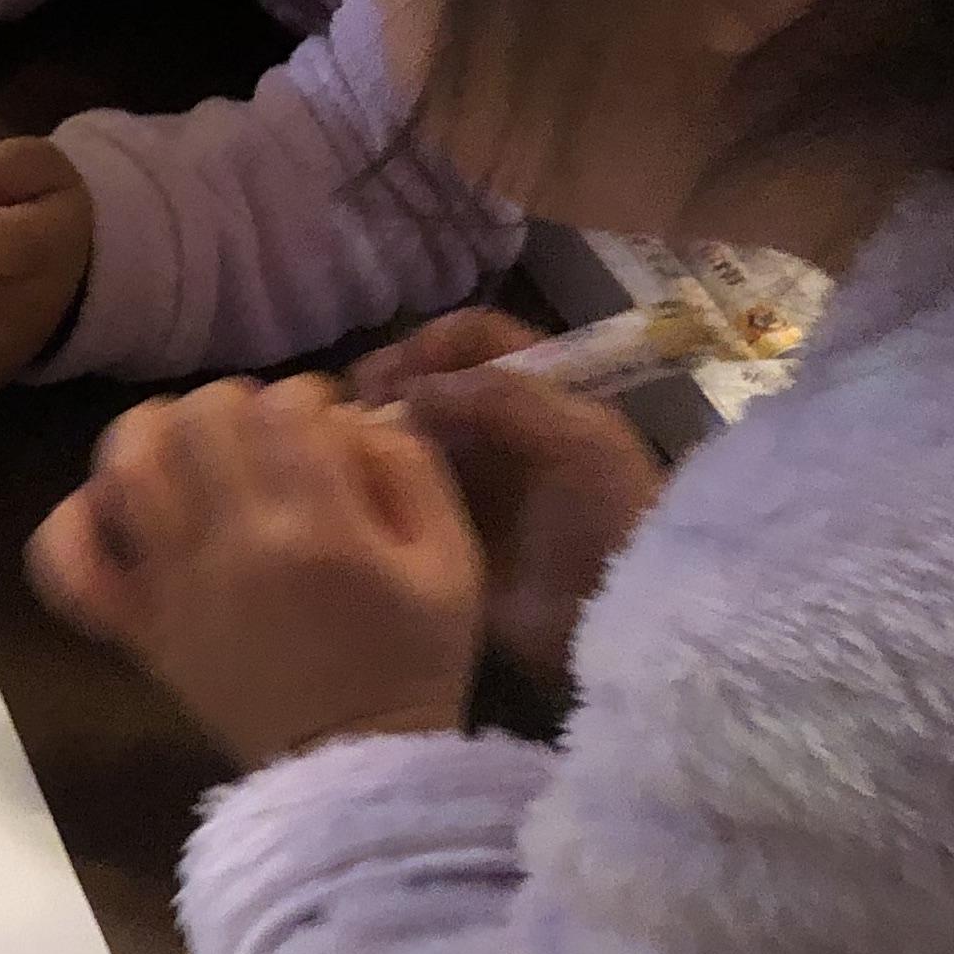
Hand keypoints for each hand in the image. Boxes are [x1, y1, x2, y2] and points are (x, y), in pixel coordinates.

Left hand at [26, 375, 484, 766]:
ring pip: (124, 468)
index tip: (324, 419)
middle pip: (198, 420)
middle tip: (259, 433)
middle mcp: (232, 548)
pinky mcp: (136, 627)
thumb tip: (353, 413)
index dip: (306, 394)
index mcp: (320, 531)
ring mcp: (171, 588)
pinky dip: (72, 524)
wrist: (356, 770)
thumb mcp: (452, 562)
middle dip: (232, 404)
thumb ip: (410, 469)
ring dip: (148, 435)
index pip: (283, 408)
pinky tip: (110, 508)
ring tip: (183, 446)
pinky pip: (67, 566)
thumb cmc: (412, 662)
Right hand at [351, 309, 665, 682]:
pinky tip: (345, 494)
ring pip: (399, 438)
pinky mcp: (438, 530)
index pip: (473, 339)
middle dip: (384, 387)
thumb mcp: (578, 439)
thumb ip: (501, 397)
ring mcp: (463, 481)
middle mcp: (492, 428)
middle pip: (424, 384)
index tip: (389, 374)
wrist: (618, 615)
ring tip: (335, 453)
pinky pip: (391, 497)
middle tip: (349, 413)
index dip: (430, 343)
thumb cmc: (609, 515)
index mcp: (535, 391)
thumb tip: (409, 390)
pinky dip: (365, 487)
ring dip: (366, 436)